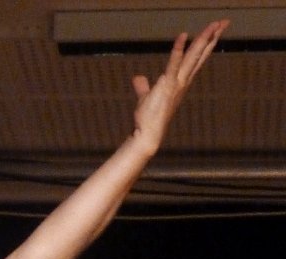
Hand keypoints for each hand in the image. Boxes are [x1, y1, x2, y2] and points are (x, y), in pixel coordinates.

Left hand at [130, 20, 228, 153]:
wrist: (149, 133)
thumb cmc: (149, 117)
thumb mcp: (145, 97)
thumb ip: (143, 86)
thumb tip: (138, 78)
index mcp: (180, 82)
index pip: (195, 59)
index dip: (206, 45)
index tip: (215, 31)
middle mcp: (183, 81)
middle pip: (199, 55)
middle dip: (211, 37)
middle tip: (224, 21)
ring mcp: (177, 83)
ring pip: (193, 57)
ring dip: (203, 39)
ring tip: (215, 24)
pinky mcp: (167, 86)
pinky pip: (173, 64)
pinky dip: (178, 50)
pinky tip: (183, 36)